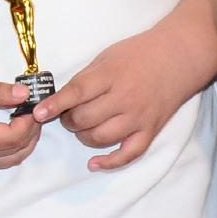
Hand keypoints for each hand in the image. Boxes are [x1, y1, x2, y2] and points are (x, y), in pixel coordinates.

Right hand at [0, 64, 42, 168]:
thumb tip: (26, 94)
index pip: (16, 137)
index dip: (31, 121)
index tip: (33, 102)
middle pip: (16, 153)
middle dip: (31, 134)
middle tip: (34, 110)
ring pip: (7, 160)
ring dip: (22, 143)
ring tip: (24, 119)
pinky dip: (9, 147)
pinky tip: (7, 127)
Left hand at [34, 26, 204, 170]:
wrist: (178, 57)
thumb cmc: (137, 54)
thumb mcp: (105, 57)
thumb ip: (85, 79)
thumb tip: (59, 98)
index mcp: (110, 76)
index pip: (77, 93)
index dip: (55, 104)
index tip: (38, 112)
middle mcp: (124, 99)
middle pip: (85, 119)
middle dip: (68, 120)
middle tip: (67, 114)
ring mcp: (138, 117)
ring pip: (100, 137)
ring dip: (83, 136)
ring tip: (81, 126)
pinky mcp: (150, 130)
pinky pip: (129, 154)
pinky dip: (110, 162)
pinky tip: (93, 164)